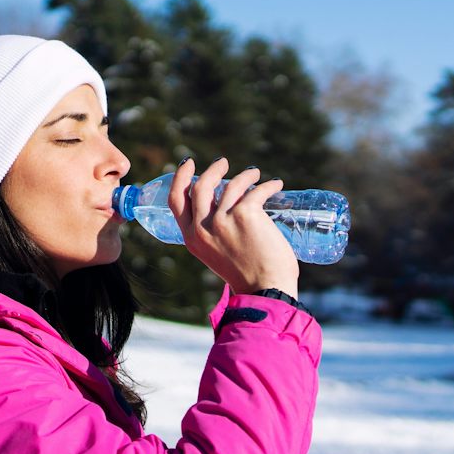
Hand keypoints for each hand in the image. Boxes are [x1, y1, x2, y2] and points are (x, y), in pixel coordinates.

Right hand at [168, 157, 299, 296]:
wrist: (266, 290)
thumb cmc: (247, 276)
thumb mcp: (217, 254)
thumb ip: (213, 233)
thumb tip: (223, 205)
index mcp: (192, 239)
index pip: (176, 201)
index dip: (181, 178)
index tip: (189, 163)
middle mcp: (203, 228)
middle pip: (201, 186)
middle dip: (212, 170)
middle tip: (223, 163)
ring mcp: (223, 220)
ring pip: (231, 184)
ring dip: (245, 175)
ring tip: (255, 174)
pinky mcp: (246, 214)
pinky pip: (256, 191)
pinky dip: (268, 185)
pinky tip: (276, 185)